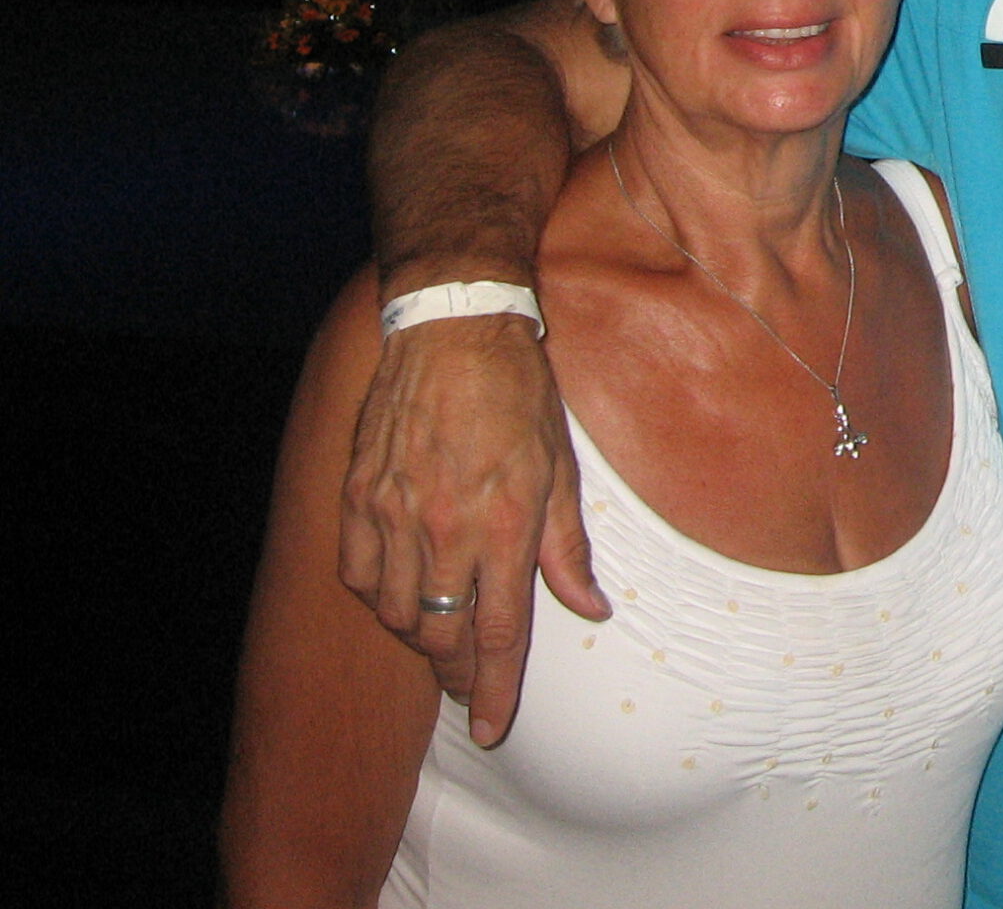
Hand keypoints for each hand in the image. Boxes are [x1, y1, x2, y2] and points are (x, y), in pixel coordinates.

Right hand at [339, 312, 608, 744]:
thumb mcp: (562, 469)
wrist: (452, 329)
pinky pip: (356, 574)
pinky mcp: (357, 495)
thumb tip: (591, 608)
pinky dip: (376, 597)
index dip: (494, 691)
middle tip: (469, 687)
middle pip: (442, 636)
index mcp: (503, 524)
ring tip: (442, 636)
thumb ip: (568, 548)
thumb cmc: (518, 395)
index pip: (498, 635)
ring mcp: (392, 513)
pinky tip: (397, 595)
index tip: (491, 728)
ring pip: (394, 614)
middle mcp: (444, 529)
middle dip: (457, 674)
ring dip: (419, 636)